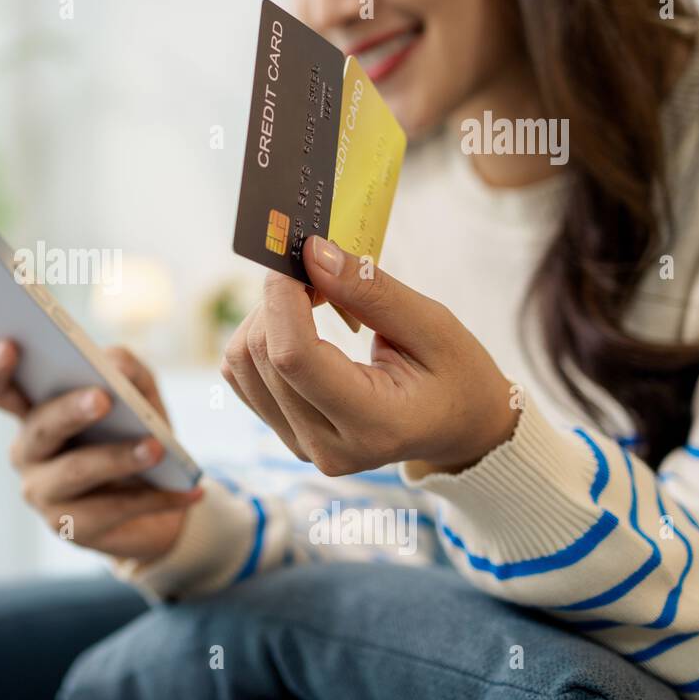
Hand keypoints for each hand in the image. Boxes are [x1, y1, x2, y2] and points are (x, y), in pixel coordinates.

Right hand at [0, 340, 203, 560]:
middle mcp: (27, 450)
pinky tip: (191, 491)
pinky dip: (157, 498)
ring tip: (154, 448)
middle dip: (69, 411)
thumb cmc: (135, 432)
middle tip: (101, 398)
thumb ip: (126, 368)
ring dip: (116, 458)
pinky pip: (113, 509)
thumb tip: (113, 362)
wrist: (157, 498)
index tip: (10, 345)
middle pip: (39, 427)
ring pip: (75, 472)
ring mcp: (43, 492)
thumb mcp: (138, 395)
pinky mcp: (72, 528)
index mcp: (33, 410)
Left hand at [221, 235, 518, 475]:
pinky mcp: (283, 434)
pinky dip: (261, 338)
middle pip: (262, 357)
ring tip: (313, 300)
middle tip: (317, 272)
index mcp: (373, 425)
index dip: (282, 297)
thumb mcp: (432, 325)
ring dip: (265, 316)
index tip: (299, 256)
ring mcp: (300, 445)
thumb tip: (313, 253)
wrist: (457, 426)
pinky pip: (242, 376)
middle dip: (277, 299)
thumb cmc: (455, 375)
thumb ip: (370, 290)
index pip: (294, 358)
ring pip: (241, 364)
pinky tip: (299, 326)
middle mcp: (327, 446)